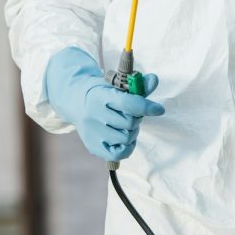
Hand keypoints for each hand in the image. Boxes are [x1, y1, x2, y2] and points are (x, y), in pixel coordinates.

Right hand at [43, 46, 164, 160]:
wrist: (75, 102)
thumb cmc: (101, 92)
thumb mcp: (116, 84)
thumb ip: (138, 84)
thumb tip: (154, 80)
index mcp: (99, 96)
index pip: (127, 104)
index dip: (146, 107)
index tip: (159, 109)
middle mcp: (93, 115)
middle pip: (129, 123)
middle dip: (137, 118)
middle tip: (131, 114)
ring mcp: (92, 133)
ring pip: (126, 138)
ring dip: (132, 132)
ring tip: (125, 125)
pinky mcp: (93, 146)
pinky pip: (119, 154)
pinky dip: (127, 146)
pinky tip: (124, 138)